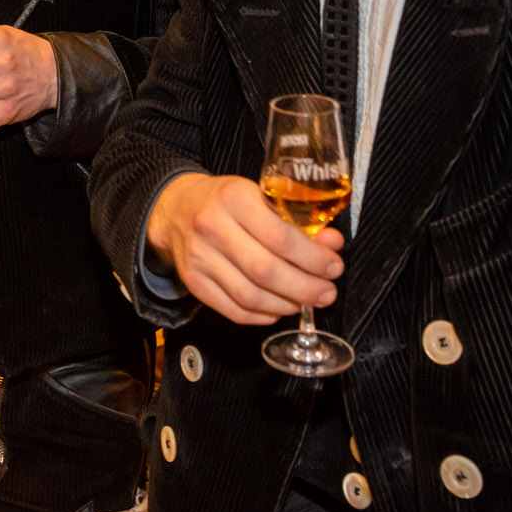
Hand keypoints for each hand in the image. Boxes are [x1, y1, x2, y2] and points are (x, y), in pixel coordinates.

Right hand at [145, 172, 343, 324]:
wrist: (178, 208)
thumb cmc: (226, 200)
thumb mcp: (262, 195)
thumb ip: (298, 220)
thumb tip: (332, 244)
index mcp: (233, 198)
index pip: (281, 237)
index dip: (314, 259)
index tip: (333, 266)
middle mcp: (212, 226)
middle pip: (267, 271)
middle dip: (305, 288)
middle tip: (326, 292)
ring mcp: (199, 257)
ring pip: (251, 296)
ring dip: (286, 305)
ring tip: (305, 301)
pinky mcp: (193, 281)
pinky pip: (234, 310)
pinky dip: (262, 316)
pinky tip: (278, 308)